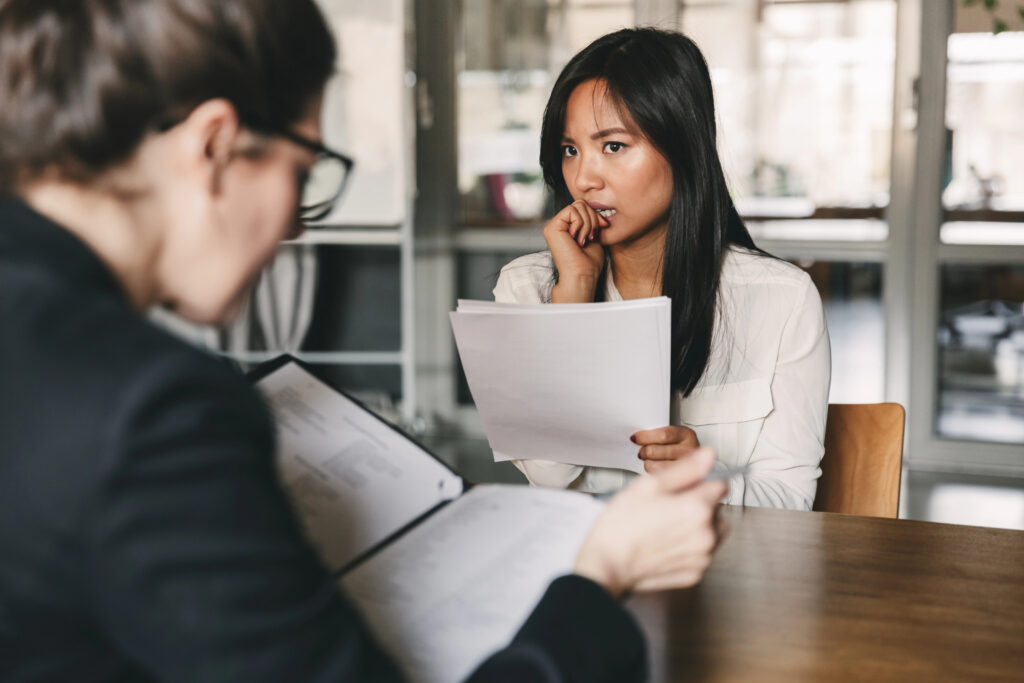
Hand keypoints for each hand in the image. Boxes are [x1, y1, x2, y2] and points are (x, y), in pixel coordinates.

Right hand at [542, 199, 607, 302]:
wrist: (583, 275)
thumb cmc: (589, 262)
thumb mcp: (594, 235)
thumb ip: (592, 220)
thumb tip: (595, 205)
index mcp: (567, 227)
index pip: (583, 207)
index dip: (595, 215)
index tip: (602, 228)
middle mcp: (559, 225)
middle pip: (581, 203)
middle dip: (592, 218)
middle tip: (592, 236)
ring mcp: (554, 226)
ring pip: (578, 206)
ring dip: (588, 223)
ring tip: (585, 239)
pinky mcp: (552, 227)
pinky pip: (572, 210)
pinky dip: (580, 224)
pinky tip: (577, 239)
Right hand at [573, 448, 726, 596]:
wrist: (607, 564)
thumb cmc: (622, 525)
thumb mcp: (648, 486)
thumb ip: (685, 470)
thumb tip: (708, 455)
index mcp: (698, 508)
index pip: (720, 485)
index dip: (701, 482)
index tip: (683, 487)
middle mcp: (707, 535)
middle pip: (718, 509)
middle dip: (701, 504)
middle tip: (670, 507)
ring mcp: (702, 557)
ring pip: (713, 532)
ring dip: (699, 526)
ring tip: (668, 526)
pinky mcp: (695, 573)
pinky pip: (702, 553)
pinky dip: (690, 547)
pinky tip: (666, 543)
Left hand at [633, 425, 700, 474]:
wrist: (696, 464)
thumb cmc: (679, 449)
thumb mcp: (673, 436)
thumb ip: (658, 435)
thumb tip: (637, 438)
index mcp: (686, 435)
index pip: (663, 435)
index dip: (645, 437)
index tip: (636, 438)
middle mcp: (689, 450)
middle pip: (655, 451)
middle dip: (644, 451)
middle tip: (642, 452)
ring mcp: (686, 467)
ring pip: (653, 465)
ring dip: (647, 462)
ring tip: (650, 460)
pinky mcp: (680, 481)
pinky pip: (657, 476)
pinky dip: (652, 472)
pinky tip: (656, 469)